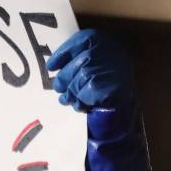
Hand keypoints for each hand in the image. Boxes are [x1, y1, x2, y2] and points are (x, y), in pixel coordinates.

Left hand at [47, 29, 150, 170]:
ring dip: (72, 92)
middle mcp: (117, 57)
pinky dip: (79, 101)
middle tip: (61, 91)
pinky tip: (84, 107)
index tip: (51, 64)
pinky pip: (82, 91)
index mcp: (115, 50)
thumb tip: (56, 64)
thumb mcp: (94, 78)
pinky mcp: (108, 87)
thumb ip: (82, 65)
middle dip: (65, 78)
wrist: (120, 131)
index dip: (65, 51)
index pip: (85, 39)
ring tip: (76, 101)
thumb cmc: (105, 104)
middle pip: (78, 60)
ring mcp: (114, 72)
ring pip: (78, 77)